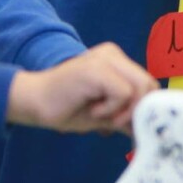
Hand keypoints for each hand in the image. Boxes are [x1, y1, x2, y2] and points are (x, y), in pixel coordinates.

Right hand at [6, 43, 155, 133]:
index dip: (144, 107)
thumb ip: (127, 116)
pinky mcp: (97, 69)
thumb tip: (149, 127)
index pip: (147, 83)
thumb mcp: (105, 114)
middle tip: (117, 124)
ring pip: (140, 88)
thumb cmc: (66, 108)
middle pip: (149, 84)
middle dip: (138, 111)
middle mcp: (112, 54)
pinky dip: (111, 109)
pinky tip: (91, 109)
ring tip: (102, 116)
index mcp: (116, 60)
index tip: (131, 128)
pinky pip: (123, 93)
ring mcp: (105, 58)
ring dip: (125, 111)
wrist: (34, 103)